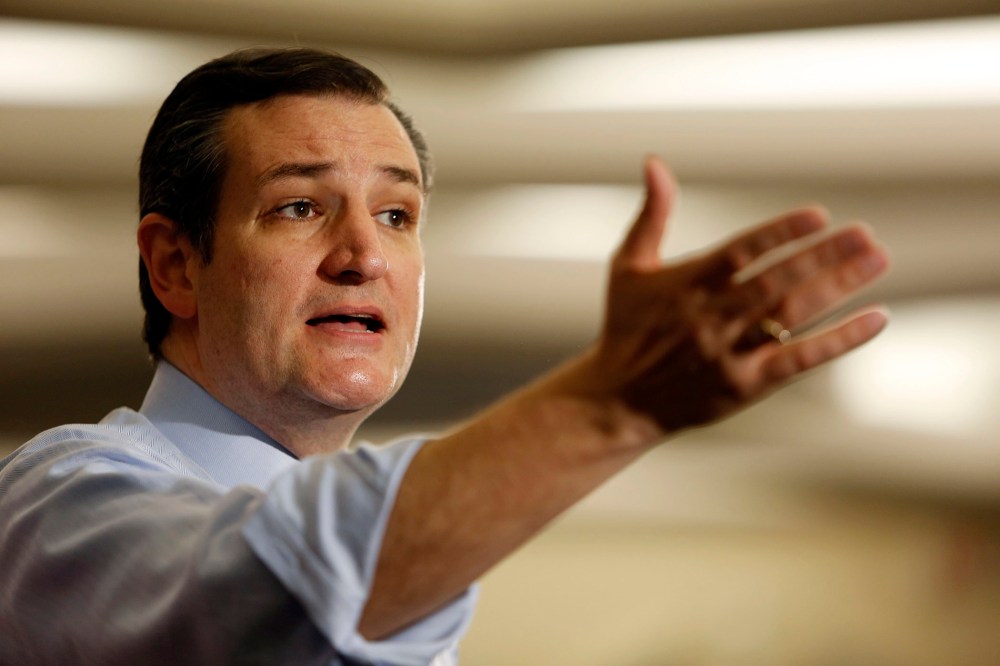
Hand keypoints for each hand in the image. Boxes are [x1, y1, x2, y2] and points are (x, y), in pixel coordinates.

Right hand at [594, 156, 889, 433]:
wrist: (617, 400)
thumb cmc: (626, 327)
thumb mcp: (627, 267)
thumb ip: (650, 215)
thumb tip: (654, 161)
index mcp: (684, 284)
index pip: (739, 252)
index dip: (779, 233)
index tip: (819, 215)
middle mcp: (708, 317)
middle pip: (774, 282)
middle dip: (822, 256)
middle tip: (865, 234)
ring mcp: (728, 353)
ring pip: (791, 315)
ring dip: (838, 287)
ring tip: (876, 260)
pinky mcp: (744, 386)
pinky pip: (798, 361)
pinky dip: (839, 340)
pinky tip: (875, 318)